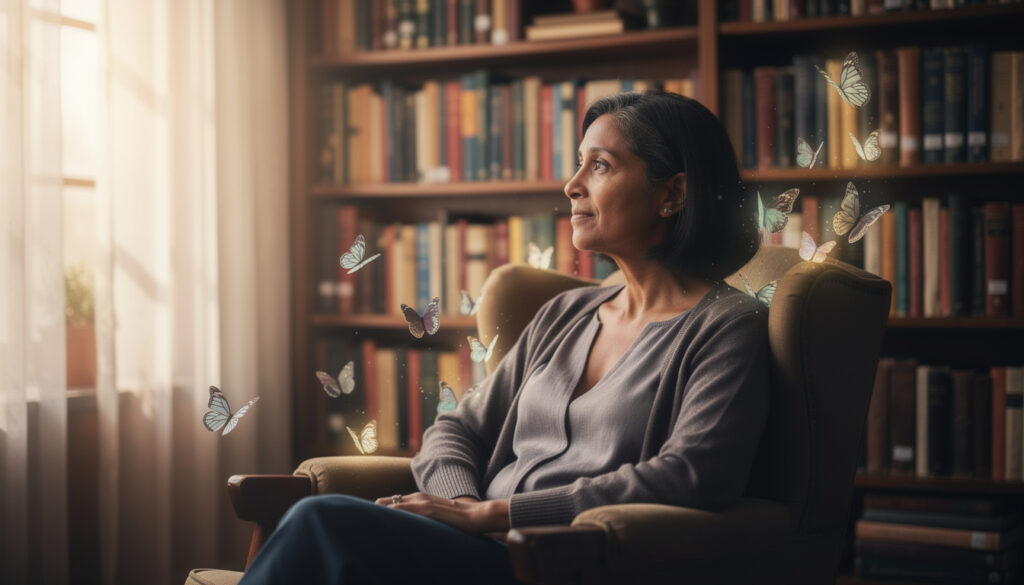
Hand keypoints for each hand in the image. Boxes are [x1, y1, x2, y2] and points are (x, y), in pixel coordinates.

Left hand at [374, 492, 509, 533]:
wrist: (475, 515)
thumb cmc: (458, 520)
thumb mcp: (437, 517)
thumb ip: (424, 519)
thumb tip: (415, 531)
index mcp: (418, 499)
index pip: (390, 503)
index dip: (378, 512)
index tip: (365, 522)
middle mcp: (416, 498)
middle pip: (385, 503)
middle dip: (372, 513)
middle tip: (360, 526)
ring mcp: (420, 502)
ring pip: (390, 505)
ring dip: (377, 514)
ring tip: (362, 526)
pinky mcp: (424, 509)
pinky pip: (401, 511)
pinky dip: (389, 516)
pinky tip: (380, 525)